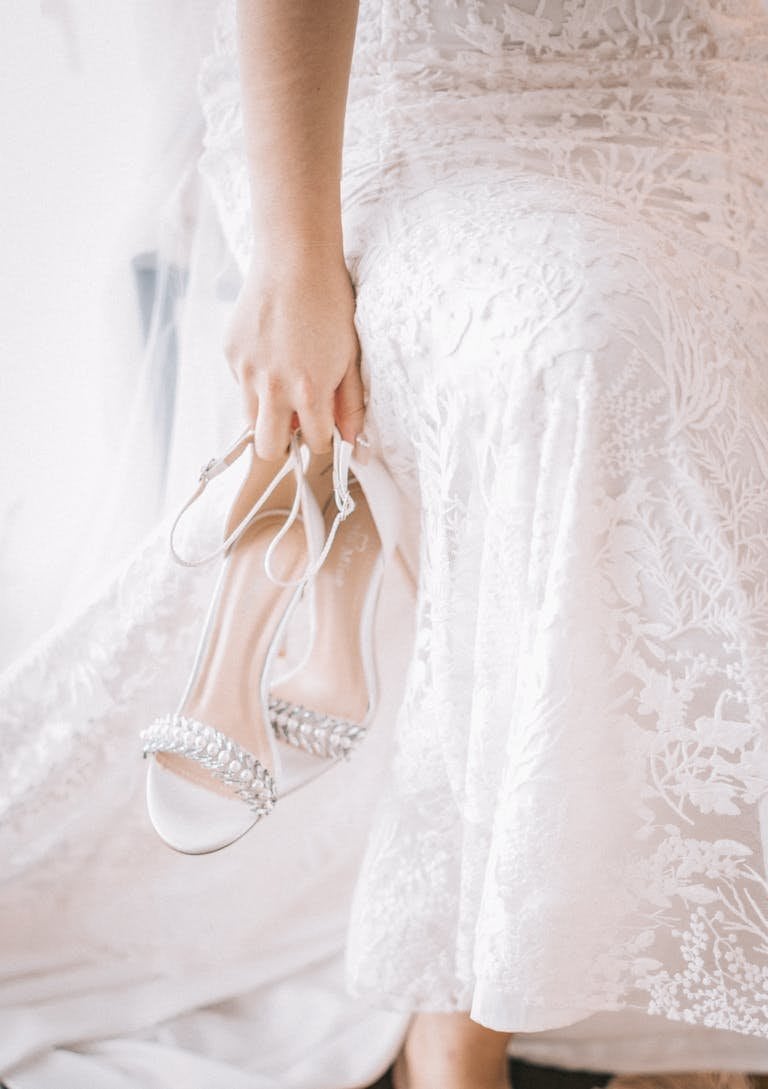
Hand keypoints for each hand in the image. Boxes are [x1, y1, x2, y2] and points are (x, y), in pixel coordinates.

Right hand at [223, 246, 364, 458]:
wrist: (294, 259)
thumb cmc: (330, 305)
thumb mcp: (350, 356)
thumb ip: (350, 403)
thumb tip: (351, 439)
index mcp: (309, 392)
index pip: (314, 444)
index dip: (322, 438)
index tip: (324, 427)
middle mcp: (272, 388)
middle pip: (269, 448)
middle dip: (284, 443)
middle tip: (296, 422)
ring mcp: (246, 371)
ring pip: (250, 418)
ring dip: (267, 412)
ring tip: (283, 381)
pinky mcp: (230, 353)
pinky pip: (240, 384)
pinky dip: (255, 379)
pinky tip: (271, 349)